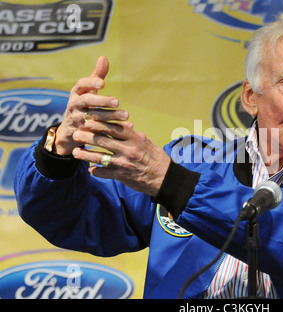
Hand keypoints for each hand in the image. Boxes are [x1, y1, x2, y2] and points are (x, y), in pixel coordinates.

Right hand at [54, 56, 125, 154]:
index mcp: (76, 93)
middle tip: (117, 101)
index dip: (90, 83)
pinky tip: (129, 126)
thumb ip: (96, 76)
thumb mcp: (87, 91)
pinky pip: (100, 131)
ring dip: (111, 116)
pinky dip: (114, 129)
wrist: (70, 131)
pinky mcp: (84, 134)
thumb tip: (104, 58)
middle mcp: (74, 105)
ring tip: (127, 114)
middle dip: (101, 101)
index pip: (81, 85)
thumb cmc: (83, 105)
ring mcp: (78, 120)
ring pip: (94, 117)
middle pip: (86, 102)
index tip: (102, 83)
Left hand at [65, 57, 170, 196]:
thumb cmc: (157, 158)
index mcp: (136, 138)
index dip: (99, 123)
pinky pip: (104, 173)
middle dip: (87, 136)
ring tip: (75, 152)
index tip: (88, 119)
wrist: (165, 179)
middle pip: (103, 140)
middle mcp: (129, 150)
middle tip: (76, 133)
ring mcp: (125, 163)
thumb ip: (133, 135)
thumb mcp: (147, 142)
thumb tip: (122, 125)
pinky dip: (96, 171)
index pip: (114, 128)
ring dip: (85, 155)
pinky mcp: (122, 176)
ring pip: (100, 157)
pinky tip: (90, 169)